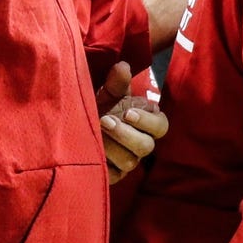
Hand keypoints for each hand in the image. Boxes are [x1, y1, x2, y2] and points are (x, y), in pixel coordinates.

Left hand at [95, 62, 168, 184]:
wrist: (81, 126)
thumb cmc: (104, 106)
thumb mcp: (110, 93)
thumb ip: (117, 82)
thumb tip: (122, 66)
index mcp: (149, 123)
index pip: (161, 126)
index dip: (147, 121)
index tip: (128, 112)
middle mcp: (143, 144)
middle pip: (145, 146)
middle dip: (125, 134)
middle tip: (105, 120)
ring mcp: (129, 161)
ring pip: (129, 162)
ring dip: (112, 148)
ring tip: (95, 133)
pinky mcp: (114, 175)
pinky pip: (113, 176)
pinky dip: (103, 164)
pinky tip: (90, 151)